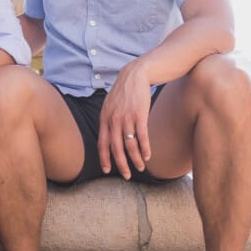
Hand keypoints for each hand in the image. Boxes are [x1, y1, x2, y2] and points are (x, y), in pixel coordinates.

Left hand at [97, 62, 151, 178]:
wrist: (135, 75)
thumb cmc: (123, 92)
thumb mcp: (109, 104)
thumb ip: (108, 120)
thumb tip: (107, 136)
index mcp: (104, 118)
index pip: (102, 143)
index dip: (104, 158)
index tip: (107, 170)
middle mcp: (113, 120)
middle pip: (116, 148)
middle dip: (122, 164)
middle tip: (127, 175)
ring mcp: (126, 118)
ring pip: (130, 145)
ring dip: (136, 159)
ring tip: (141, 167)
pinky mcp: (140, 116)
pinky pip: (142, 137)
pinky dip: (145, 148)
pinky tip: (148, 155)